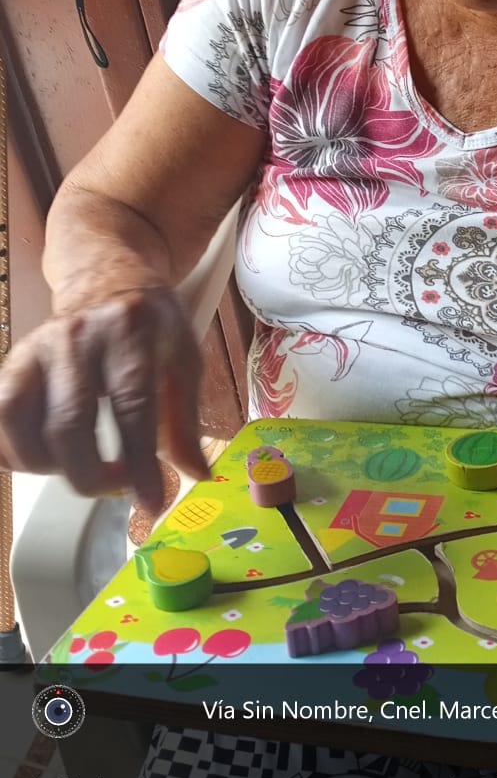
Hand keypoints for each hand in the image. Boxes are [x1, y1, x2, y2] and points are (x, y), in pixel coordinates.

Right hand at [0, 288, 210, 512]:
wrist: (106, 275)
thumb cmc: (149, 323)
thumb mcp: (183, 358)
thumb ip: (187, 419)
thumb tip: (197, 475)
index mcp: (130, 332)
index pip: (132, 406)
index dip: (139, 461)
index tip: (152, 501)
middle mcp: (76, 338)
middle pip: (69, 422)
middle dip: (91, 474)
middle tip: (117, 488)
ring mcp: (37, 348)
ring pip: (18, 420)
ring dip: (46, 464)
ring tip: (80, 470)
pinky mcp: (12, 361)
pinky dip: (13, 450)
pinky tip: (44, 459)